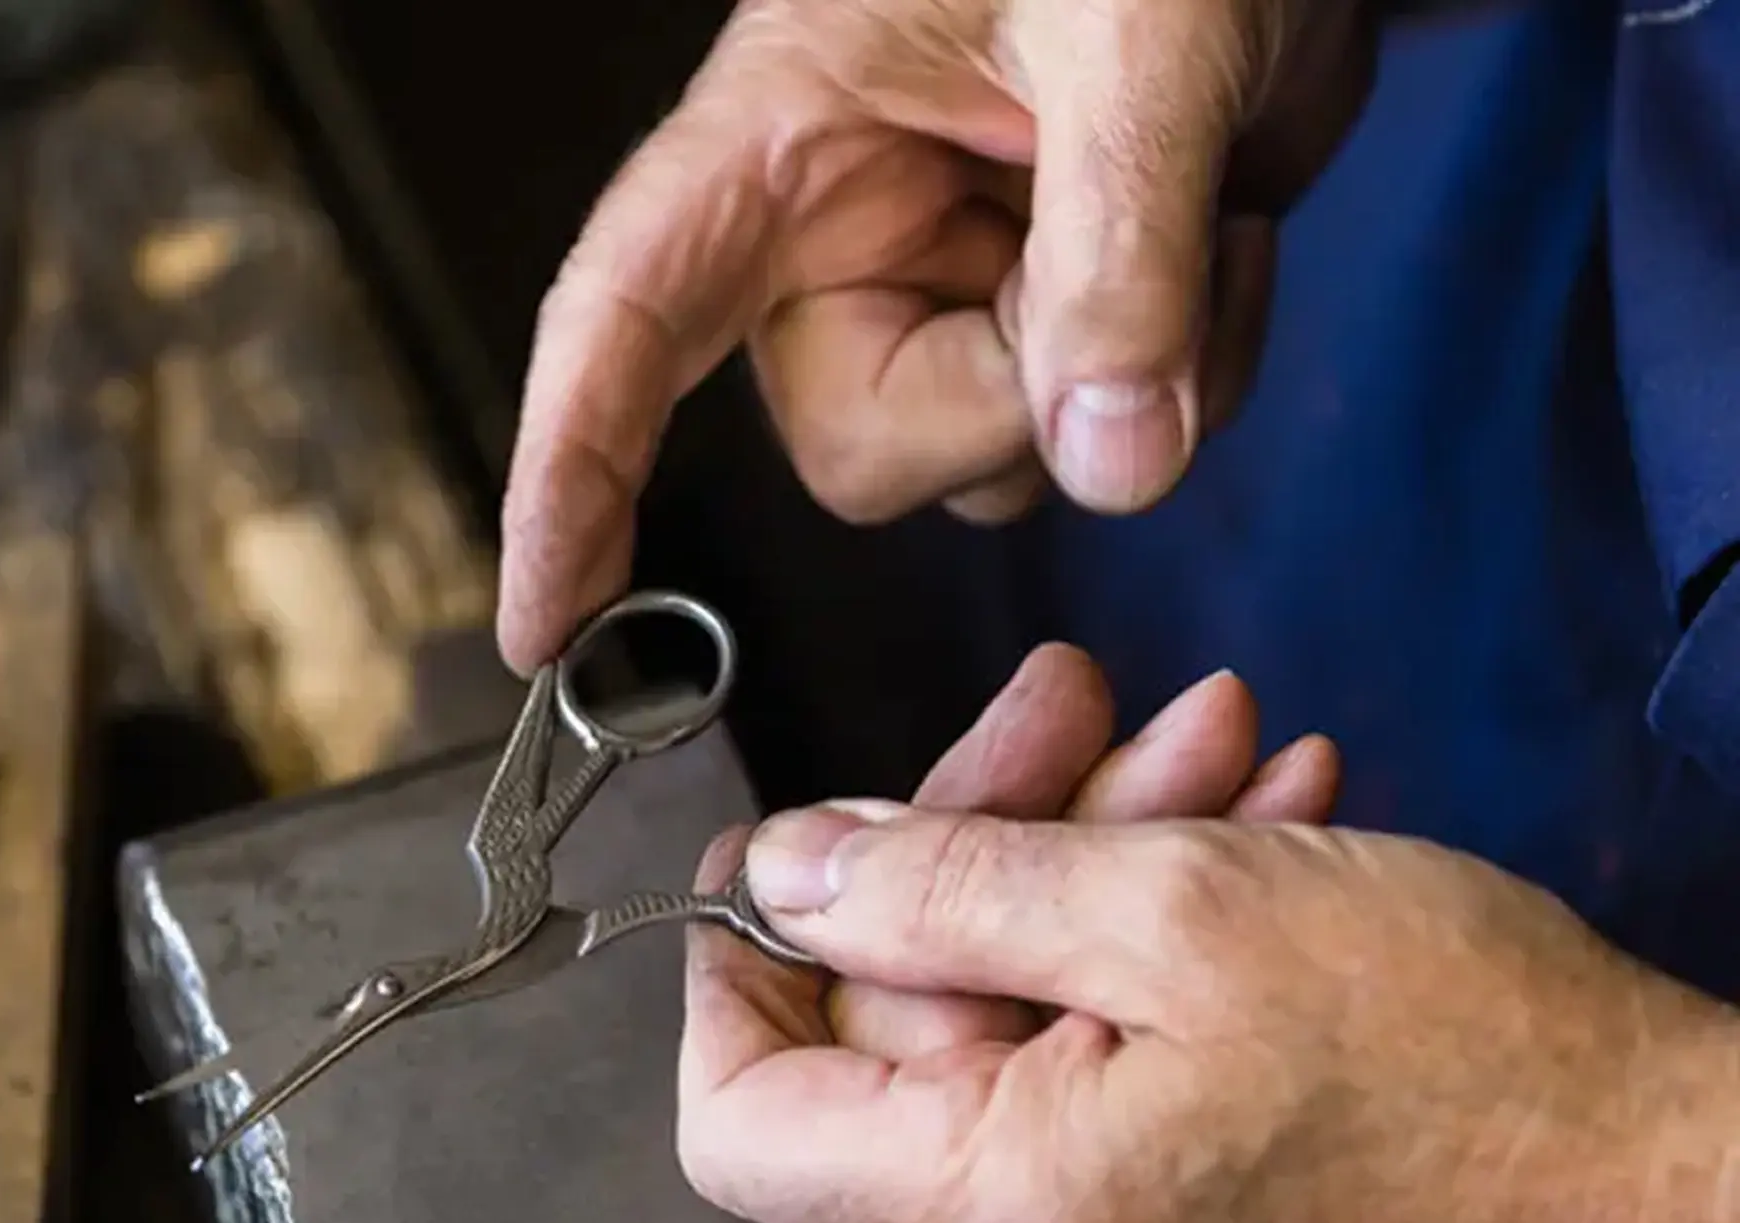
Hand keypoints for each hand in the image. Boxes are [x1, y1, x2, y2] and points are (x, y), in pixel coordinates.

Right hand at [497, 0, 1373, 671]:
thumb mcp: (1145, 42)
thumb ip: (1123, 248)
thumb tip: (1112, 463)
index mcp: (779, 133)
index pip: (624, 318)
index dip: (568, 472)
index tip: (541, 625)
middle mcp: (837, 233)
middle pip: (855, 444)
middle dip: (1005, 407)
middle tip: (1134, 269)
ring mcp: (945, 287)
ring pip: (983, 463)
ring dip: (1127, 387)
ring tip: (1201, 213)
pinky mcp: (1045, 319)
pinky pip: (1093, 440)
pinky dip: (1188, 377)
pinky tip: (1221, 238)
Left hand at [682, 671, 1739, 1222]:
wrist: (1662, 1172)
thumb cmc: (1467, 1052)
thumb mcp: (1180, 904)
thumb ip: (943, 884)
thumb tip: (789, 871)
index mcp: (997, 1213)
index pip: (740, 1121)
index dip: (742, 971)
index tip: (788, 848)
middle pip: (894, 1035)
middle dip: (975, 842)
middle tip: (1061, 712)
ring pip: (1008, 1026)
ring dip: (1088, 859)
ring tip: (1201, 746)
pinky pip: (1091, 1069)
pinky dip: (1144, 942)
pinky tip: (1240, 825)